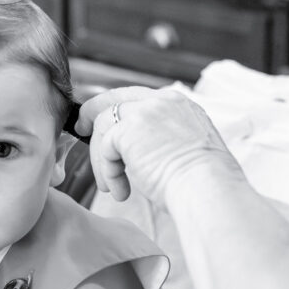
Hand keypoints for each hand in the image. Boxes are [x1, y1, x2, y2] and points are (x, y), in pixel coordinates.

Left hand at [77, 86, 233, 205]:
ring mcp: (144, 112)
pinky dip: (108, 173)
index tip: (104, 121)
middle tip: (81, 129)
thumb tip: (137, 151)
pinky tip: (121, 191)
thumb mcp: (188, 148)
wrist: (208, 188)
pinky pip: (104, 149)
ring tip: (111, 186)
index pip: (138, 97)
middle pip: (115, 99)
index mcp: (178, 104)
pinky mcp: (127, 130)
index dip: (117, 108)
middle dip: (93, 113)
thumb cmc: (204, 182)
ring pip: (104, 126)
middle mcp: (161, 101)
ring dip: (101, 160)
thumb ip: (163, 138)